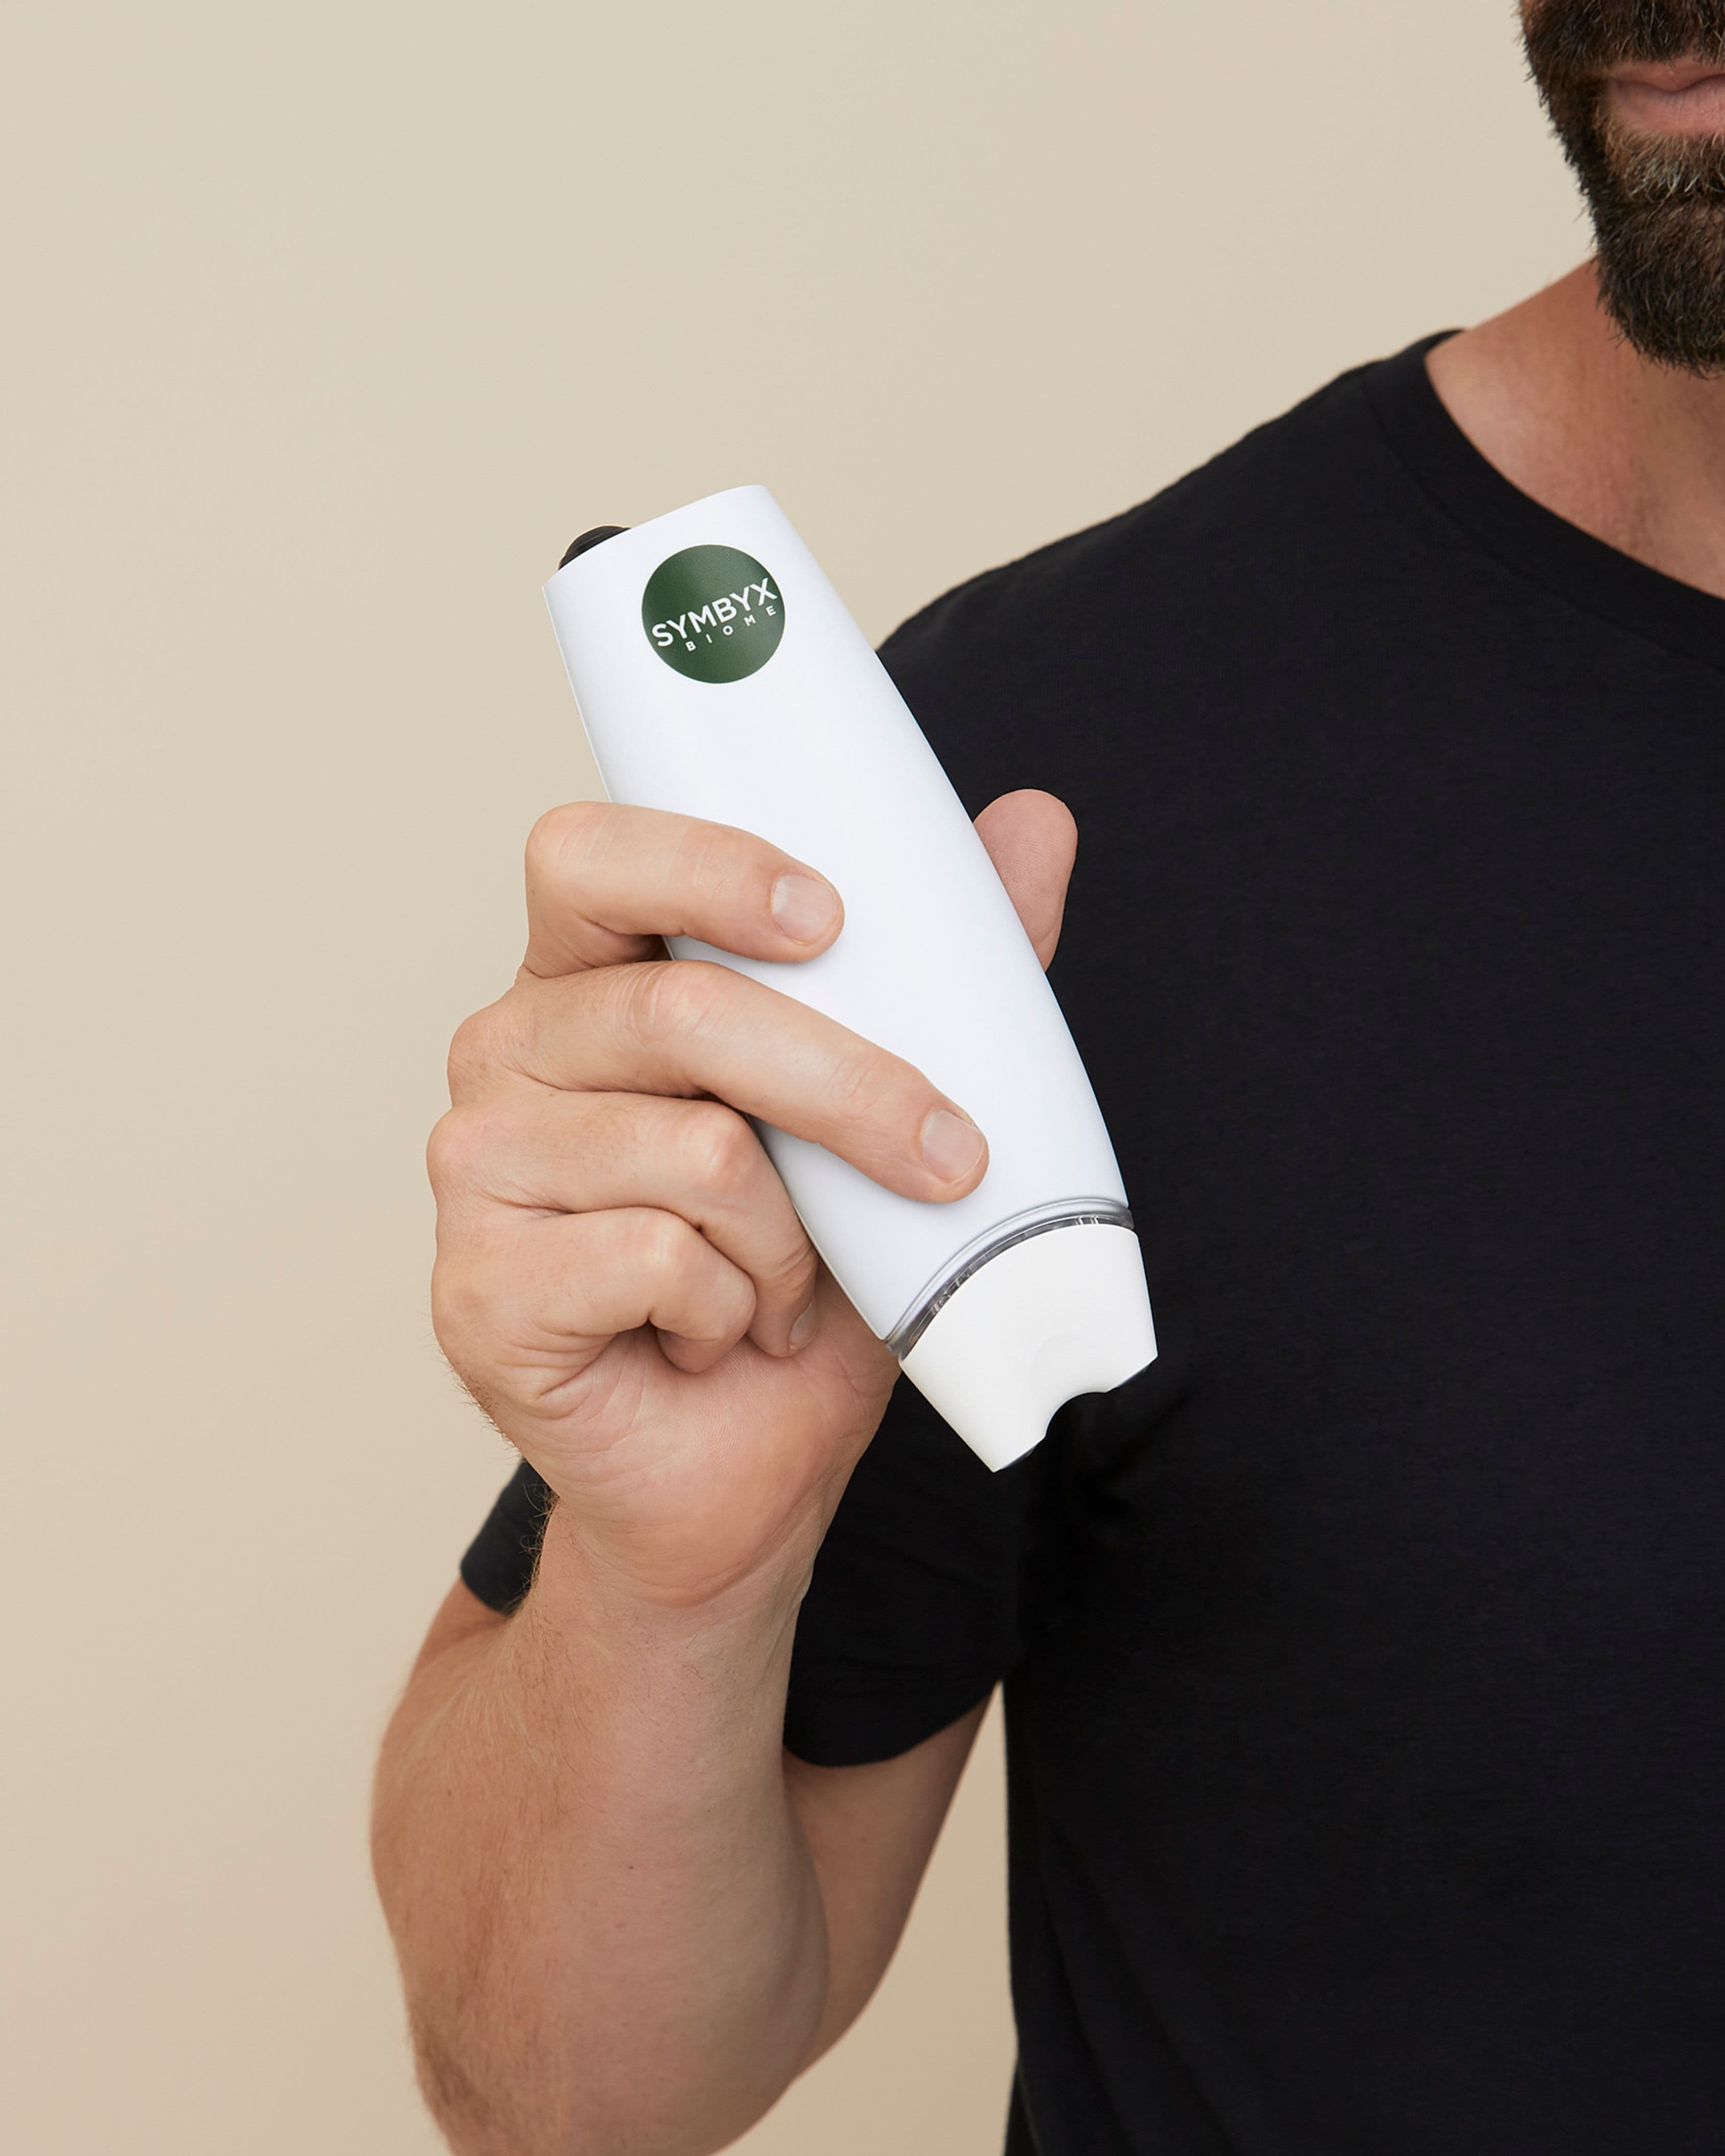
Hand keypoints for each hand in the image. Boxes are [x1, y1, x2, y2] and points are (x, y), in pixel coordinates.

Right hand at [429, 790, 1077, 1608]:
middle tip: (943, 1156)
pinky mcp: (476, 1289)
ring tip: (786, 1286)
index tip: (829, 918)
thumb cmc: (797, 1286)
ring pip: (693, 1150)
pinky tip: (717, 1337)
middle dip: (849, 1089)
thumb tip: (1035, 822)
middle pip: (680, 1011)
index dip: (704, 867)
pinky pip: (655, 1258)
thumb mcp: (886, 1117)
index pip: (589, 856)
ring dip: (792, 1241)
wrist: (739, 1477)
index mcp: (586, 984)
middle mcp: (507, 1055)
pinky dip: (735, 1311)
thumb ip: (943, 972)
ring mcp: (474, 1171)